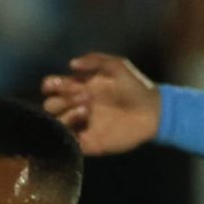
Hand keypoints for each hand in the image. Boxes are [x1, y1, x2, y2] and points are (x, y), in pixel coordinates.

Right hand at [39, 53, 159, 155]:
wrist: (153, 111)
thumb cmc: (136, 86)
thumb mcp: (117, 65)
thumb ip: (94, 60)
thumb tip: (71, 64)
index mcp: (80, 87)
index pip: (52, 87)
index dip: (52, 85)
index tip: (65, 83)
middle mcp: (77, 106)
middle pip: (50, 106)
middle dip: (61, 100)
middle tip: (84, 96)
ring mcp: (82, 125)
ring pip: (56, 124)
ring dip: (65, 115)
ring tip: (86, 109)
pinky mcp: (90, 142)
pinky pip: (69, 143)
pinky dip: (70, 135)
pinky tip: (84, 125)